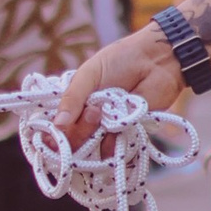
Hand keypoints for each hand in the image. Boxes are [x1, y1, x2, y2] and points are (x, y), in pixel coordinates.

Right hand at [52, 24, 184, 147]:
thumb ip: (73, 97)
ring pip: (88, 149)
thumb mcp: (90, 73)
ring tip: (102, 114)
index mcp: (73, 102)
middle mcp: (86, 118)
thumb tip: (57, 126)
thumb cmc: (122, 59)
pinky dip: (110, 146)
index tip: (54, 133)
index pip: (55, 126)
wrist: (158, 61)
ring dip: (92, 136)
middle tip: (93, 111)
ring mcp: (105, 128)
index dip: (52, 133)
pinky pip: (111, 151)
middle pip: (70, 141)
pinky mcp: (125, 134)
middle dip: (77, 131)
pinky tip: (115, 130)